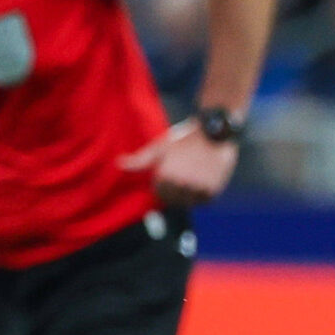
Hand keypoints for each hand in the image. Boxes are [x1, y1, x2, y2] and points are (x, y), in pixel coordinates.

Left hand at [121, 121, 239, 208]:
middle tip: (182, 178)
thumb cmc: (184, 140)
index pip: (160, 194)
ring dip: (190, 195)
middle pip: (174, 200)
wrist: (215, 132)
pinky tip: (203, 182)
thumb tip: (119, 164)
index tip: (169, 176)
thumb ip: (139, 160)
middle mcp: (182, 183)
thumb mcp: (160, 147)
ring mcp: (199, 187)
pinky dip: (203, 195)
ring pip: (190, 202)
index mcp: (166, 174)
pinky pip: (204, 201)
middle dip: (176, 192)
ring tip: (193, 180)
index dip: (163, 186)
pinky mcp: (214, 189)